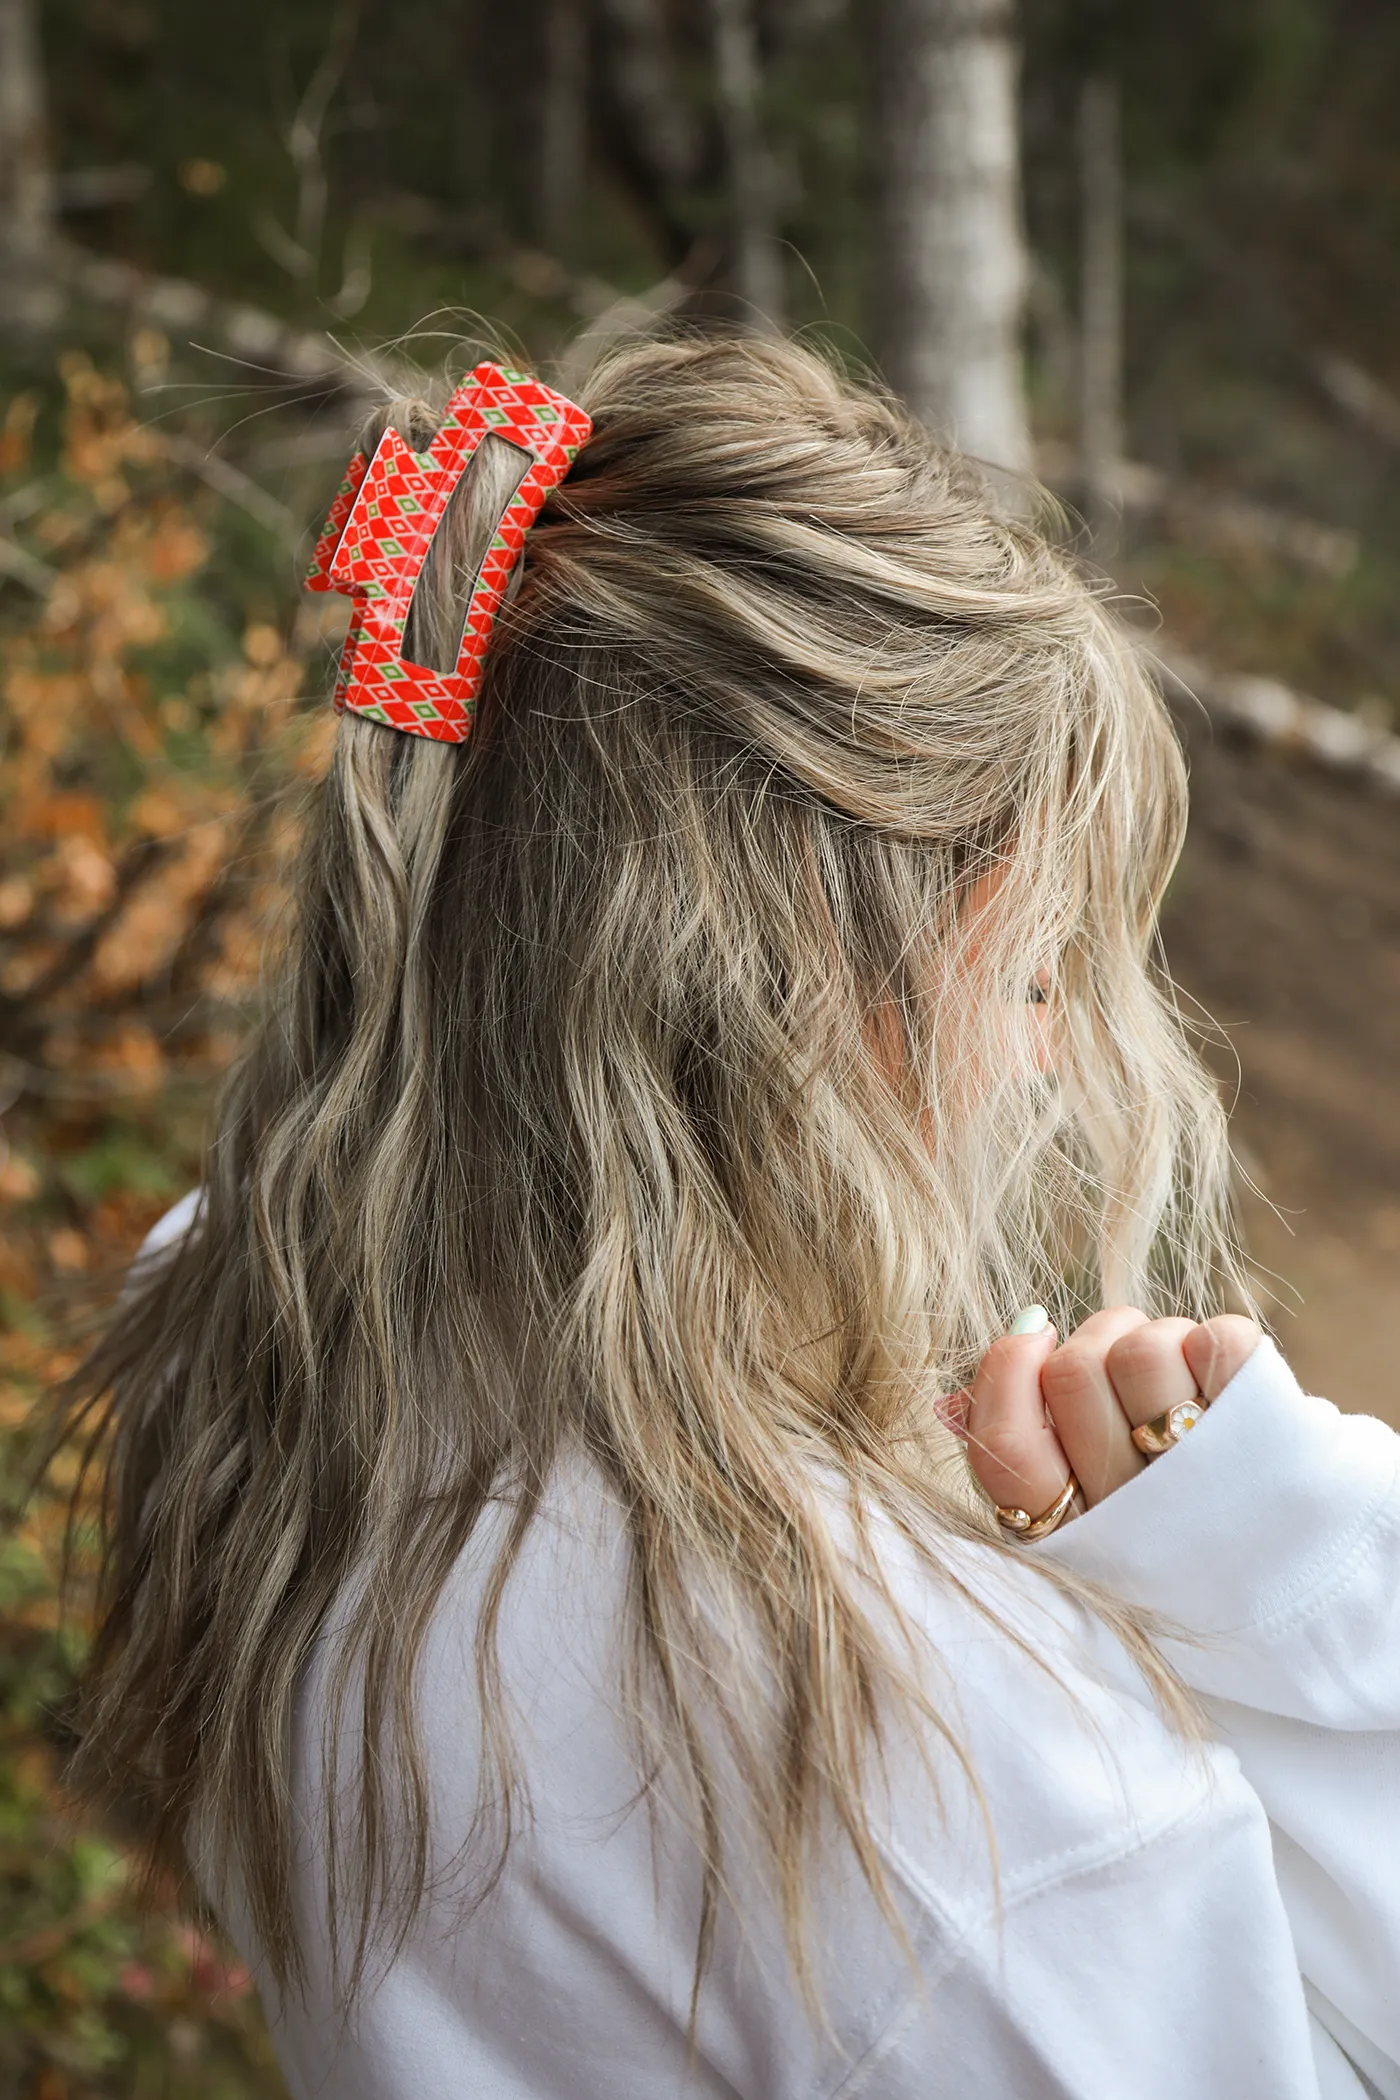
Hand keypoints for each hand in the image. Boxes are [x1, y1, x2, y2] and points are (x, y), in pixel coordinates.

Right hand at [961, 1310, 1262, 1522]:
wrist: (1296, 1570)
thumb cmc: (1162, 1522)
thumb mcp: (1080, 1516)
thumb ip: (1016, 1458)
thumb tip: (950, 1402)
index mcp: (1074, 1539)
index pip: (1007, 1447)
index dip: (1006, 1372)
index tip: (1032, 1337)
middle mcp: (1134, 1521)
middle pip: (1072, 1374)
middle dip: (1092, 1343)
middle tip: (1117, 1362)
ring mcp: (1204, 1483)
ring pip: (1143, 1350)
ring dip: (1156, 1341)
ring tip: (1177, 1381)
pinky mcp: (1269, 1438)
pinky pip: (1219, 1341)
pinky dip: (1217, 1345)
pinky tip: (1224, 1388)